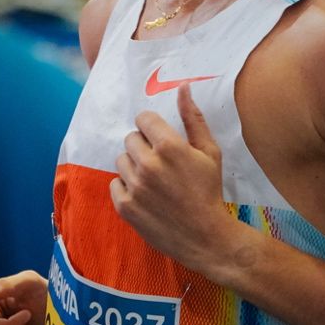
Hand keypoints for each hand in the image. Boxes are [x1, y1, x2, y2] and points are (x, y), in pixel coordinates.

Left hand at [113, 83, 242, 274]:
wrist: (206, 237)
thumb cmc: (210, 192)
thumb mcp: (210, 152)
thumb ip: (193, 119)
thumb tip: (182, 88)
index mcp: (170, 147)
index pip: (143, 119)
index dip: (152, 128)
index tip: (161, 139)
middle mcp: (148, 164)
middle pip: (130, 138)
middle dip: (144, 147)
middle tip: (160, 163)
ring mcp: (134, 186)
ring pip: (121, 160)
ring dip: (134, 166)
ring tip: (153, 181)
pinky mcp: (125, 206)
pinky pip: (115, 183)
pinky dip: (127, 187)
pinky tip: (145, 195)